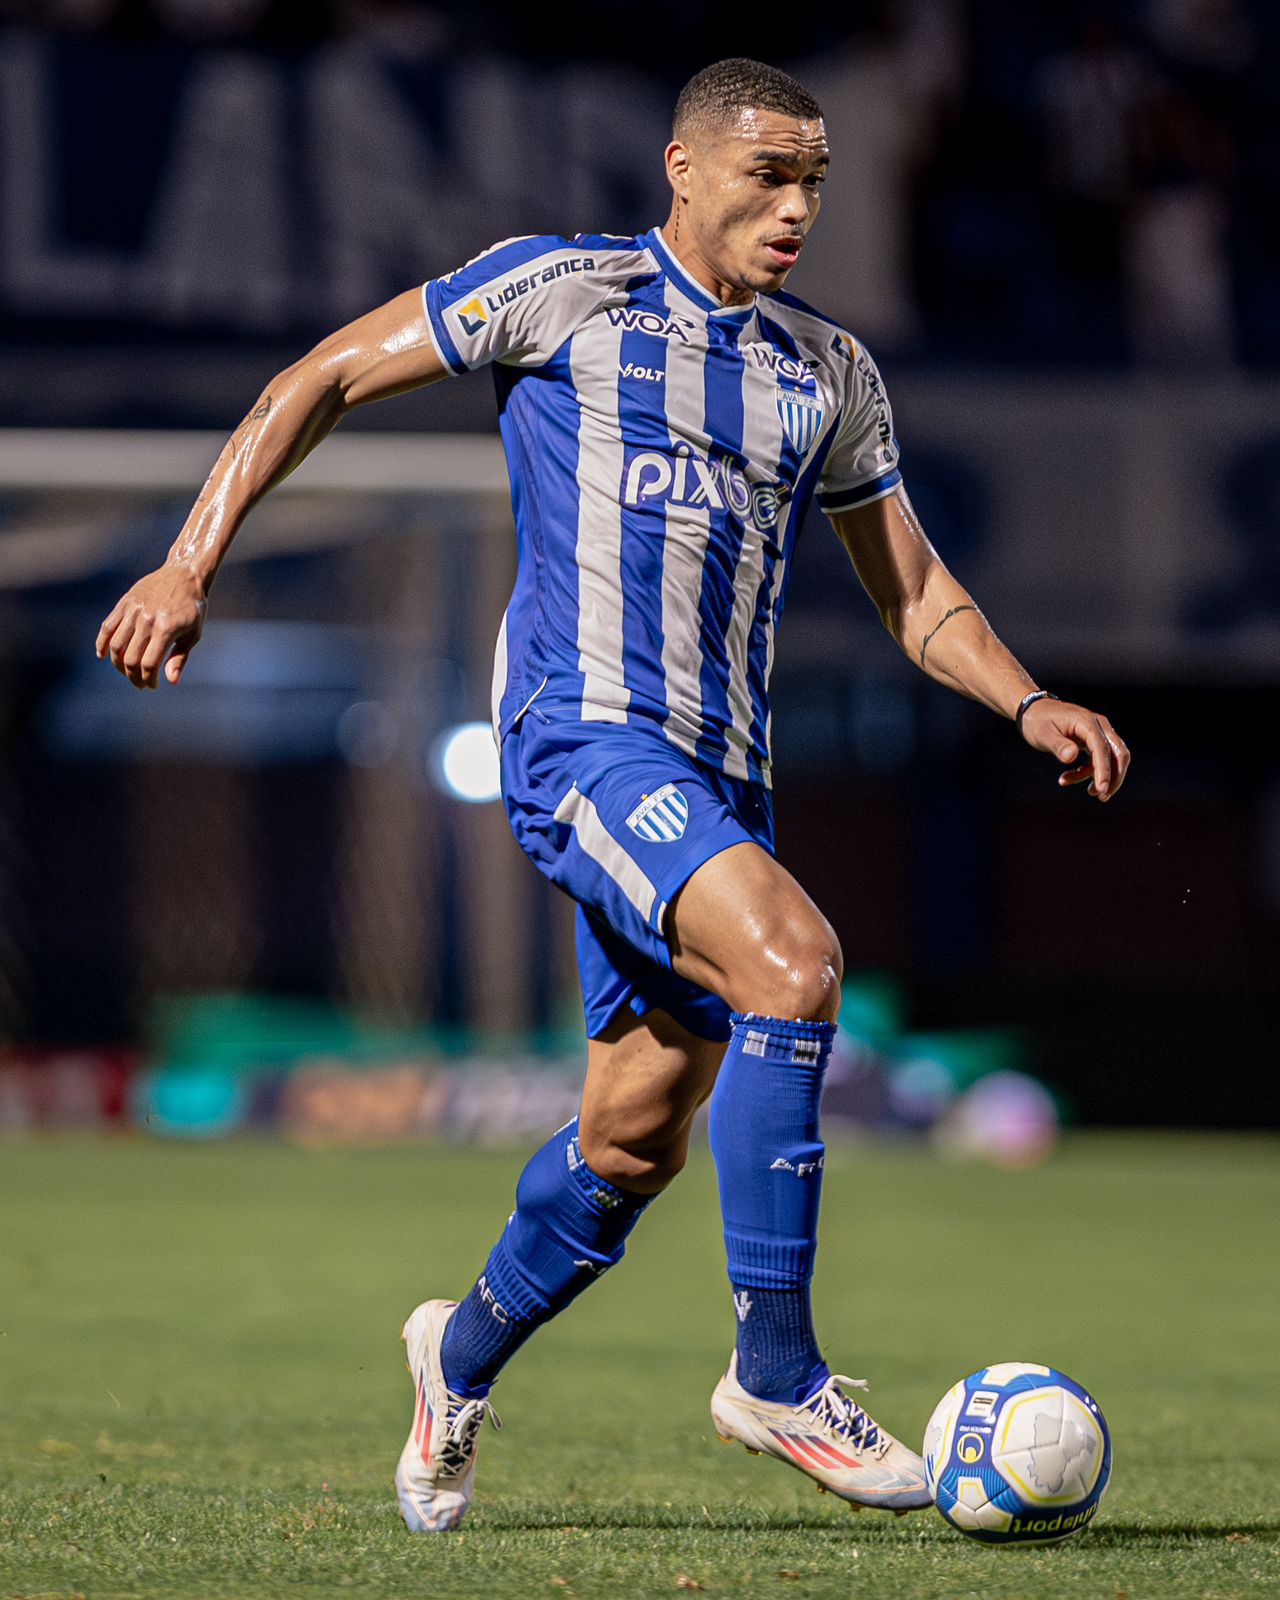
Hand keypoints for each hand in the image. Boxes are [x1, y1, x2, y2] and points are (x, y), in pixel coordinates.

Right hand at [95, 564, 207, 688]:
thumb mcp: (193, 634)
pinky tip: (102, 655)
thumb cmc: (193, 607)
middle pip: (130, 658)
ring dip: (118, 664)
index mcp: (165, 629)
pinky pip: (107, 626)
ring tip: (126, 671)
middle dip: (132, 676)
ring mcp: (133, 610)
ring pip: (115, 645)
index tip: (151, 686)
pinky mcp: (124, 603)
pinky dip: (102, 643)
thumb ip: (179, 658)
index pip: (148, 664)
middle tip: (139, 683)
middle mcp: (146, 620)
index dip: (148, 680)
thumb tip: (170, 681)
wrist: (184, 574)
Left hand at [1020, 698, 1129, 801]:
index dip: (1104, 770)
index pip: (1102, 748)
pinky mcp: (1092, 740)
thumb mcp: (1043, 734)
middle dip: (1114, 777)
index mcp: (1087, 722)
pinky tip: (1067, 778)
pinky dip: (1088, 771)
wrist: (1032, 710)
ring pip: (1111, 758)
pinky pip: (1098, 759)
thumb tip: (1071, 757)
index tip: (1102, 789)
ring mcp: (1097, 732)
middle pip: (1118, 753)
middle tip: (1103, 797)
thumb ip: (1058, 745)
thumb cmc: (1036, 721)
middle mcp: (1098, 725)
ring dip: (1101, 776)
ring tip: (1088, 792)